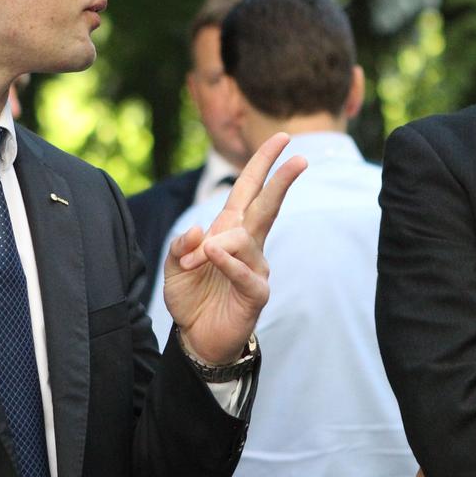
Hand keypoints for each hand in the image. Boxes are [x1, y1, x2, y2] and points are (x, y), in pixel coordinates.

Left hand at [163, 132, 306, 363]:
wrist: (197, 337)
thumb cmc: (191, 297)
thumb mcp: (174, 267)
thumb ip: (181, 246)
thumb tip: (198, 230)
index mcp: (229, 229)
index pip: (249, 190)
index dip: (263, 164)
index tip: (282, 138)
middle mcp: (248, 244)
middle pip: (267, 205)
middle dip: (281, 180)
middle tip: (300, 157)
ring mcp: (255, 267)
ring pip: (244, 239)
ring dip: (214, 245)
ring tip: (194, 263)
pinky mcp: (256, 293)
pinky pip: (245, 272)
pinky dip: (228, 262)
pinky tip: (214, 256)